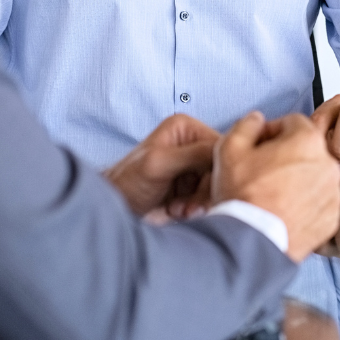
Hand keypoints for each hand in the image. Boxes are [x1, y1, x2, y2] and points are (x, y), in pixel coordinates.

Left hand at [103, 114, 218, 216]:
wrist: (114, 209)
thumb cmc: (128, 181)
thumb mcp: (160, 163)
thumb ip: (192, 154)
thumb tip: (224, 150)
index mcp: (186, 128)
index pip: (220, 147)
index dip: (218, 170)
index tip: (207, 192)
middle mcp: (192, 144)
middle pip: (220, 168)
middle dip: (206, 190)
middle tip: (189, 208)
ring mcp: (192, 167)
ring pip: (216, 186)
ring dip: (200, 202)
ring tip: (180, 210)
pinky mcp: (190, 187)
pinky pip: (207, 198)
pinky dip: (196, 209)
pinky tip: (178, 212)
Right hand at [213, 111, 339, 261]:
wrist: (251, 242)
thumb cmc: (244, 197)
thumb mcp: (230, 148)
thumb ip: (246, 125)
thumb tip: (255, 121)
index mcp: (307, 141)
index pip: (292, 122)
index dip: (272, 130)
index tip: (260, 144)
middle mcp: (327, 165)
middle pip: (306, 149)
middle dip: (286, 155)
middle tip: (263, 170)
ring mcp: (332, 194)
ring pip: (314, 176)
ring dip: (296, 179)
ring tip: (271, 193)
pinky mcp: (331, 219)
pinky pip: (318, 202)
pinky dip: (304, 203)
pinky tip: (282, 209)